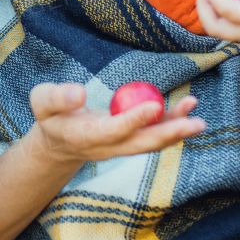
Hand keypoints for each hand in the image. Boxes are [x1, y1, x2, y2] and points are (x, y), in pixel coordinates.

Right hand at [23, 82, 205, 167]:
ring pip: (152, 142)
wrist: (59, 142)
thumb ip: (56, 97)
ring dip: (176, 130)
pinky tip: (188, 108)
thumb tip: (79, 93)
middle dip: (169, 134)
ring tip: (198, 117)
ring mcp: (122, 147)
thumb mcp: (42, 102)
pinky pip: (154, 134)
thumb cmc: (50, 116)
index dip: (134, 120)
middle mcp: (108, 147)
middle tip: (194, 123)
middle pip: (142, 144)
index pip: (114, 131)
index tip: (153, 105)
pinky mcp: (130, 140)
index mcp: (86, 136)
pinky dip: (172, 122)